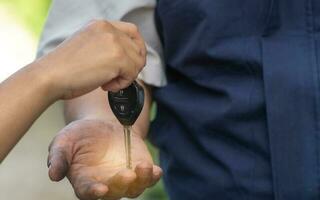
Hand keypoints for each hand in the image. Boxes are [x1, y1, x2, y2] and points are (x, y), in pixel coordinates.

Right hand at [36, 20, 145, 99]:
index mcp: (101, 25)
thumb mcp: (88, 47)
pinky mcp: (118, 57)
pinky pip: (133, 73)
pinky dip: (121, 84)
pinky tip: (105, 85)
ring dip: (126, 76)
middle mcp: (109, 29)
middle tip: (118, 76)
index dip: (136, 48)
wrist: (49, 76)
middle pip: (138, 47)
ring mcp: (114, 41)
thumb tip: (126, 59)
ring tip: (108, 82)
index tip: (131, 62)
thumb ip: (107, 47)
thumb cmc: (64, 68)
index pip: (132, 31)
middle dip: (133, 65)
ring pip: (138, 62)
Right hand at [47, 119, 161, 199]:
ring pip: (134, 187)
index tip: (100, 189)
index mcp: (84, 180)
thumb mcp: (64, 140)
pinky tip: (156, 170)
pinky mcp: (139, 168)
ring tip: (144, 167)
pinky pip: (148, 177)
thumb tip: (53, 174)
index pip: (87, 191)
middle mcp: (106, 183)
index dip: (94, 192)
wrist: (101, 125)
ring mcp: (124, 177)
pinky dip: (153, 176)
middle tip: (126, 175)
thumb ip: (58, 156)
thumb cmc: (79, 135)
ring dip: (141, 181)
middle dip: (121, 185)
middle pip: (115, 192)